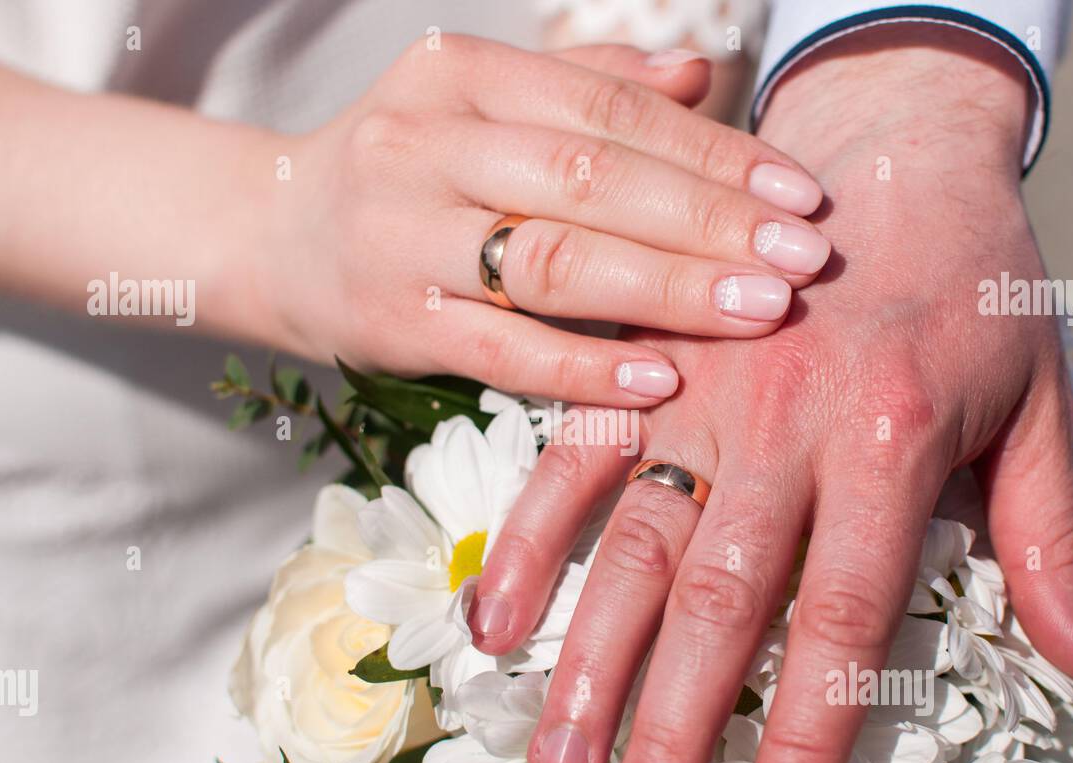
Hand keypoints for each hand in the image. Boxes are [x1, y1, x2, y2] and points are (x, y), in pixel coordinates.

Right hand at [250, 36, 829, 405]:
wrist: (269, 233)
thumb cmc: (407, 169)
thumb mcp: (479, 102)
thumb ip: (587, 86)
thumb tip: (700, 78)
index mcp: (461, 75)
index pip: (610, 112)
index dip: (714, 152)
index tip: (800, 194)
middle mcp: (427, 145)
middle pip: (592, 182)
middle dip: (710, 222)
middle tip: (804, 259)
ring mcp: (403, 237)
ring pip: (551, 262)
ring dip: (666, 290)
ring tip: (760, 310)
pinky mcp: (392, 323)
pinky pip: (501, 349)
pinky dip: (584, 366)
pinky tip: (660, 378)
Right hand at [469, 26, 1072, 762]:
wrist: (893, 149)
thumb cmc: (967, 289)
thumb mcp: (1033, 405)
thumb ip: (1048, 540)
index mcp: (884, 446)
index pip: (838, 620)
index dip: (804, 738)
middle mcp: (778, 428)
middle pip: (716, 603)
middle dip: (674, 729)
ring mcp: (696, 395)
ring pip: (631, 546)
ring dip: (590, 662)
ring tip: (561, 762)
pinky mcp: (643, 367)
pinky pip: (574, 459)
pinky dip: (529, 541)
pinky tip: (492, 624)